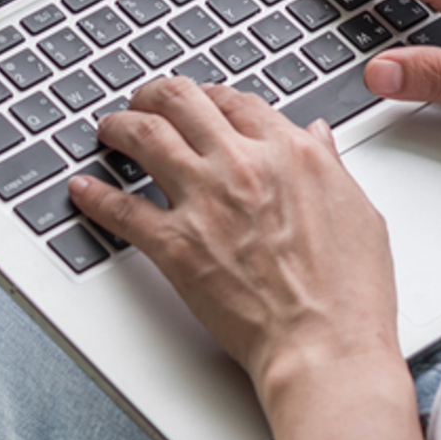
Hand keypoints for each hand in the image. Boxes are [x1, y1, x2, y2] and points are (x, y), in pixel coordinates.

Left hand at [69, 76, 400, 391]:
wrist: (323, 345)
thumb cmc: (348, 291)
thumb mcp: (358, 210)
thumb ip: (330, 165)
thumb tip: (317, 138)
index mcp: (289, 153)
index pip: (238, 102)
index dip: (214, 97)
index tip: (204, 103)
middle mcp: (242, 164)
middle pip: (183, 101)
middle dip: (157, 94)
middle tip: (144, 100)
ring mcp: (204, 201)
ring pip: (146, 136)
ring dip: (121, 125)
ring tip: (109, 127)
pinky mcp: (175, 244)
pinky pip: (122, 209)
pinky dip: (96, 195)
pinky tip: (83, 188)